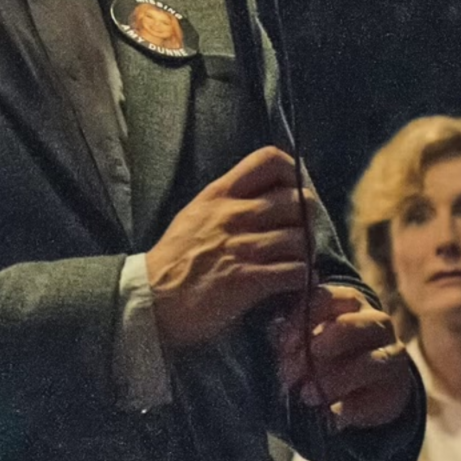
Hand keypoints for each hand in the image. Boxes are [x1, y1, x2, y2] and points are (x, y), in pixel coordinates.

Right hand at [148, 147, 311, 349]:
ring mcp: (241, 247)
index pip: (268, 160)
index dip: (293, 172)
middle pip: (296, 200)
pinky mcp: (248, 281)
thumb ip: (226, 201)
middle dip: (307, 220)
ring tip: (297, 262)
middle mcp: (232, 215)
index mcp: (219, 195)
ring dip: (305, 253)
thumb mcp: (194, 215)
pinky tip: (292, 284)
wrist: (152, 300)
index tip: (293, 191)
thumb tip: (262, 194)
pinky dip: (301, 278)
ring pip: (301, 238)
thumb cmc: (174, 260)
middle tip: (302, 235)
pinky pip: (295, 271)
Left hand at [273, 285, 414, 427]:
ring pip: (370, 363)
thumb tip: (275, 333)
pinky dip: (351, 408)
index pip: (331, 298)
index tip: (284, 342)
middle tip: (295, 367)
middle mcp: (377, 325)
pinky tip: (331, 414)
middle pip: (355, 326)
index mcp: (351, 304)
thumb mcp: (307, 340)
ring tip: (308, 395)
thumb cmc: (327, 354)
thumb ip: (293, 335)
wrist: (366, 387)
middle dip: (323, 346)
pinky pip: (377, 397)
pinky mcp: (396, 389)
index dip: (305, 318)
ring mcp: (391, 356)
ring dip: (335, 380)